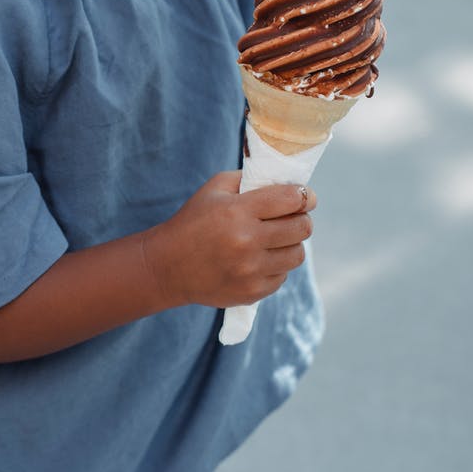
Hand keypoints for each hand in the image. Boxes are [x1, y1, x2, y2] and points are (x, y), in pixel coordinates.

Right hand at [142, 170, 316, 308]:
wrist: (167, 267)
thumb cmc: (192, 222)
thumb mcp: (213, 190)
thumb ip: (249, 179)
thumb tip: (286, 180)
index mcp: (238, 211)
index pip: (293, 199)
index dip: (306, 195)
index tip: (305, 197)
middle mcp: (247, 242)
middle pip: (302, 227)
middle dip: (301, 219)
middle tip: (292, 218)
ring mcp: (251, 270)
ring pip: (298, 255)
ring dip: (291, 245)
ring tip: (275, 240)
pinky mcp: (252, 292)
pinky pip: (282, 276)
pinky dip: (276, 266)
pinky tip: (259, 260)